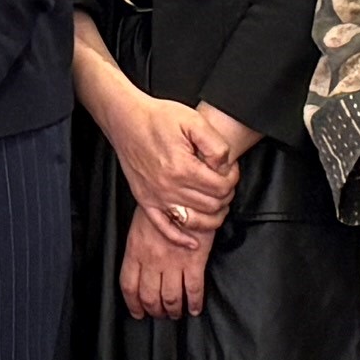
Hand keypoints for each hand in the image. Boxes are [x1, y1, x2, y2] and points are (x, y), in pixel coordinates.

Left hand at [119, 205, 211, 319]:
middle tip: (160, 315)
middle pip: (149, 296)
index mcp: (135, 251)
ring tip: (176, 313)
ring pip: (170, 297)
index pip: (129, 285)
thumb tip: (140, 264)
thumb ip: (138, 246)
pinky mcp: (194, 261)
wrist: (183, 194)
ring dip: (173, 310)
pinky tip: (194, 308)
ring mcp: (173, 263)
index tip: (137, 312)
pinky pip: (193, 289)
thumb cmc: (162, 205)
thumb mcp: (140, 224)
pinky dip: (194, 302)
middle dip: (155, 310)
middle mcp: (152, 260)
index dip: (133, 303)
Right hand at [133, 101, 250, 238]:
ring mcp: (156, 197)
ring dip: (212, 216)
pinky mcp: (146, 201)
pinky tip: (193, 241)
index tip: (230, 169)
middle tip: (223, 182)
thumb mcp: (193, 120)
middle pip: (212, 206)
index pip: (221, 187)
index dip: (232, 179)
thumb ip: (215, 144)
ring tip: (215, 202)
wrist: (126, 120)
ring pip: (195, 221)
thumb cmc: (158, 118)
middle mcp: (169, 187)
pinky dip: (181, 238)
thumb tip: (224, 166)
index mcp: (183, 168)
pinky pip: (165, 229)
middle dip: (225, 195)